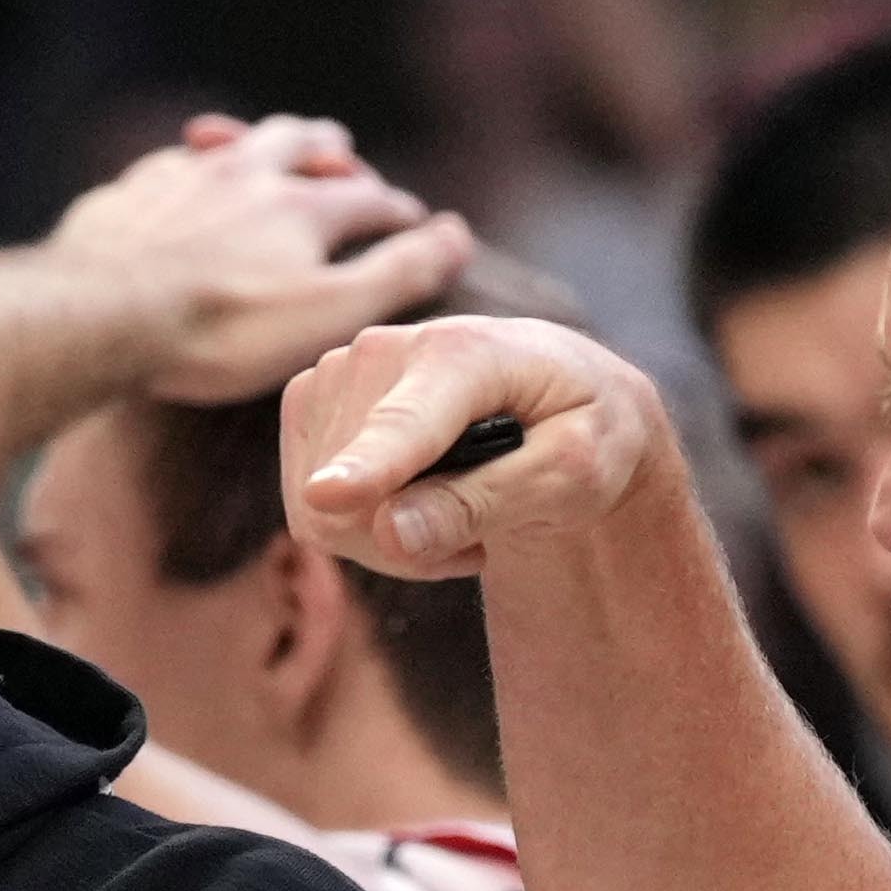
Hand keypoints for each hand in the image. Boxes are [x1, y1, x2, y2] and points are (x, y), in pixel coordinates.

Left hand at [45, 115, 476, 405]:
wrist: (101, 315)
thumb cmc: (221, 330)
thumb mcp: (329, 314)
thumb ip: (397, 274)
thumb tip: (457, 233)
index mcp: (303, 205)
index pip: (369, 200)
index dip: (398, 212)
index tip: (413, 220)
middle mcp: (248, 173)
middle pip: (300, 146)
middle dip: (329, 152)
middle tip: (341, 152)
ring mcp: (184, 177)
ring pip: (234, 143)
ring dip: (259, 140)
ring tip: (262, 144)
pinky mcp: (128, 193)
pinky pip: (169, 165)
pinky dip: (191, 165)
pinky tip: (181, 176)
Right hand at [284, 312, 673, 577]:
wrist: (560, 391)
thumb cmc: (580, 429)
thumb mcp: (571, 474)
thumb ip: (488, 502)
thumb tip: (392, 533)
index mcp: (463, 352)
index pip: (405, 421)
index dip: (366, 466)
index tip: (327, 497)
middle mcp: (383, 349)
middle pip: (356, 492)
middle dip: (409, 540)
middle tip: (484, 530)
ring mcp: (336, 372)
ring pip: (321, 509)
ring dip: (388, 538)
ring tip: (459, 511)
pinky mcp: (310, 401)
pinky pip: (311, 508)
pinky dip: (362, 525)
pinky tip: (420, 502)